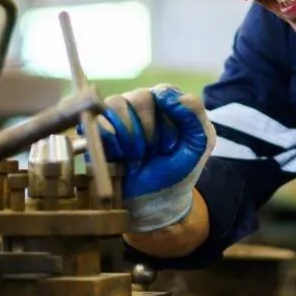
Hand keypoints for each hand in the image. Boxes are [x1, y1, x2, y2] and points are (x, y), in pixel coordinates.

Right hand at [83, 84, 214, 231]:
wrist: (152, 203)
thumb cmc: (178, 170)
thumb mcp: (199, 143)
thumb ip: (194, 114)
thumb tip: (167, 94)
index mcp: (166, 101)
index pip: (164, 92)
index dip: (168, 121)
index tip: (172, 145)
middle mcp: (139, 101)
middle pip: (140, 98)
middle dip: (149, 133)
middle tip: (153, 154)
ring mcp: (115, 114)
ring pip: (117, 106)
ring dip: (130, 139)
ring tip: (137, 157)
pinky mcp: (96, 129)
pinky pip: (98, 123)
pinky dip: (112, 144)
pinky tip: (120, 159)